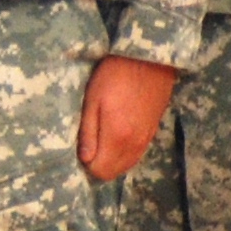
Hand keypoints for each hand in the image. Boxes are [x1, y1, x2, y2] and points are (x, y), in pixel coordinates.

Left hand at [77, 54, 183, 181]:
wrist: (149, 59)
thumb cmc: (114, 76)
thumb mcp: (92, 101)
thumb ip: (88, 133)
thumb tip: (83, 159)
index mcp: (118, 138)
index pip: (100, 171)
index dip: (86, 164)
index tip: (78, 149)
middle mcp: (135, 145)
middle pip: (113, 172)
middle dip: (97, 165)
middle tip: (85, 145)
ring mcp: (147, 139)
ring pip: (126, 164)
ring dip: (110, 159)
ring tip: (98, 139)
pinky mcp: (153, 131)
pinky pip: (135, 154)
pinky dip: (123, 152)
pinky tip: (113, 135)